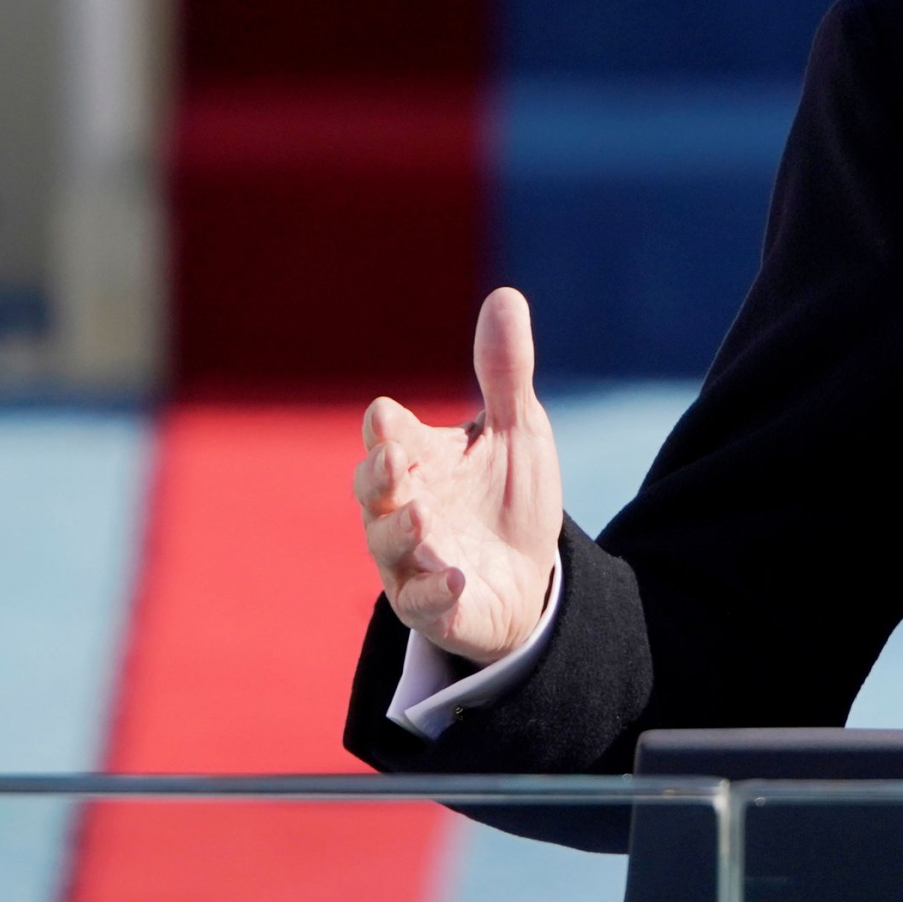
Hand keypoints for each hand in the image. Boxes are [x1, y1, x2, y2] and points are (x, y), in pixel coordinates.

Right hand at [355, 286, 562, 665]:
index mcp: (416, 459)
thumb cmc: (506, 495)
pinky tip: (456, 577)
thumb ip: (504, 371)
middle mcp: (401, 508)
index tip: (388, 418)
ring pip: (389, 546)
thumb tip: (506, 295)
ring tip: (424, 520)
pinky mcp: (434, 607)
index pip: (387, 437)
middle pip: (373, 490)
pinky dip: (435, 591)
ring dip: (402, 533)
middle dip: (380, 477)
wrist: (529, 575)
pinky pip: (423, 602)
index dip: (386, 430)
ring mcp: (412, 560)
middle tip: (396, 463)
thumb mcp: (515, 430)